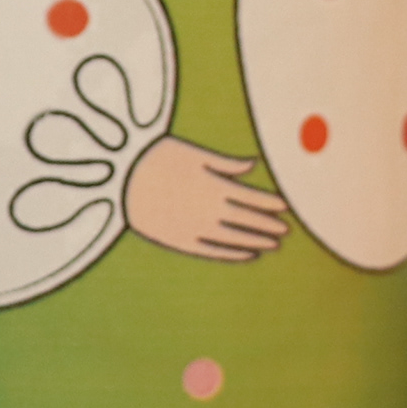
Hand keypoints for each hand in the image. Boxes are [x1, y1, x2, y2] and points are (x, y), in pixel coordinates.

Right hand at [123, 137, 289, 261]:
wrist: (120, 180)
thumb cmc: (155, 158)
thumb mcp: (193, 154)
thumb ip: (226, 163)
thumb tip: (253, 164)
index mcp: (214, 185)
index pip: (252, 198)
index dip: (271, 204)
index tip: (286, 207)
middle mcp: (209, 210)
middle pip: (247, 220)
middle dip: (268, 224)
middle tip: (286, 229)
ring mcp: (196, 229)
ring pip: (235, 239)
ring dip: (256, 241)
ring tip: (273, 244)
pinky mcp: (182, 241)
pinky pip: (215, 251)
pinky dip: (234, 253)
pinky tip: (249, 254)